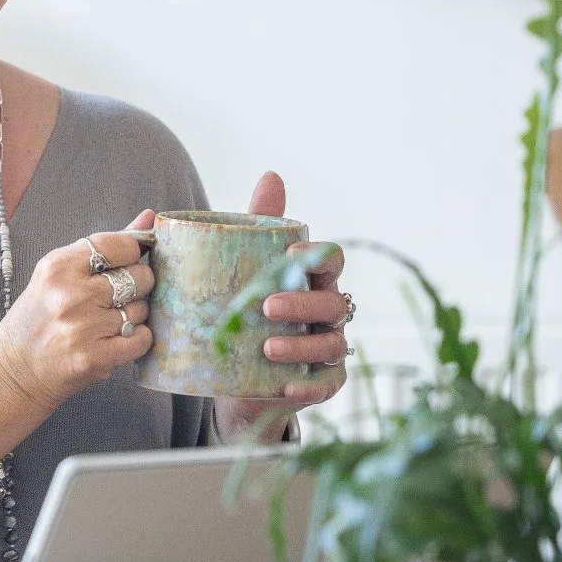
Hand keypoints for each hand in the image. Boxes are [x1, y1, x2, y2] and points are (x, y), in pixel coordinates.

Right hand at [0, 221, 155, 415]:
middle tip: (114, 297)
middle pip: (139, 276)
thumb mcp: (59, 274)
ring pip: (141, 309)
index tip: (128, 262)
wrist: (13, 370)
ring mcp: (83, 328)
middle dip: (136, 286)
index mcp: (58, 266)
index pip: (120, 244)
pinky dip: (135, 340)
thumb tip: (148, 217)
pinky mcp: (95, 358)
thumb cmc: (36, 319)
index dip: (133, 253)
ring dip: (132, 316)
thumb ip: (105, 246)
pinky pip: (141, 339)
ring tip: (106, 322)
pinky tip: (114, 340)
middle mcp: (70, 294)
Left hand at [217, 172, 348, 439]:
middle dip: (303, 303)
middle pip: (332, 302)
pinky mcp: (320, 383)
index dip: (318, 256)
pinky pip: (327, 384)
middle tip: (266, 305)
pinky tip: (286, 386)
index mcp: (310, 279)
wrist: (229, 377)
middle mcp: (326, 312)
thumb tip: (271, 175)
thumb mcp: (241, 269)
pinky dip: (310, 386)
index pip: (330, 260)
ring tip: (267, 348)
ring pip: (332, 344)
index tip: (291, 254)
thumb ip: (256, 226)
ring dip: (302, 346)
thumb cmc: (241, 312)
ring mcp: (326, 349)